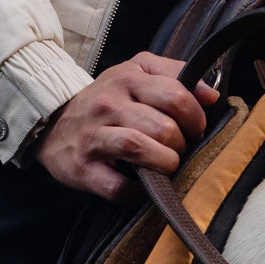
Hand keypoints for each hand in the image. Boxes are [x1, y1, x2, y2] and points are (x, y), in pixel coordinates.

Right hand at [36, 51, 218, 199]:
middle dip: (181, 144)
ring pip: (139, 149)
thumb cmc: (106, 99)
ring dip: (164, 164)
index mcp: (126, 79)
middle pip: (163, 127)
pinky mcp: (82, 169)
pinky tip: (141, 186)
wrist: (53, 123)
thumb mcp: (136, 72)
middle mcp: (108, 105)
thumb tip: (211, 95)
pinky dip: (136, 191)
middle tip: (179, 149)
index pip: (175, 95)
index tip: (195, 128)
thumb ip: (175, 73)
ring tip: (166, 166)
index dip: (195, 117)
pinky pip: (117, 186)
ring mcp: (93, 137)